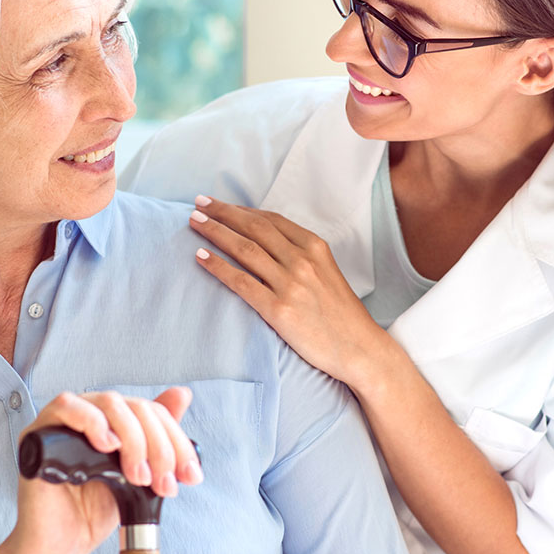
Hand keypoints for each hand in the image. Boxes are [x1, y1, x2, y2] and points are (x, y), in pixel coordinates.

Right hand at [7, 387, 201, 553]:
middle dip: (159, 445)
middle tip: (162, 482)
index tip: (189, 474)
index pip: (151, 410)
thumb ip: (157, 438)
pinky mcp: (39, 432)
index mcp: (111, 421)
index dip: (175, 440)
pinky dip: (92, 421)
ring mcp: (62, 421)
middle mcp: (87, 415)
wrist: (62, 547)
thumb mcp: (140, 475)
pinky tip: (108, 446)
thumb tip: (182, 394)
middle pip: (135, 406)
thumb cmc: (94, 512)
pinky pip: (65, 406)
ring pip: (108, 403)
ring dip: (134, 438)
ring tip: (137, 476)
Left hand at [188, 195, 389, 389]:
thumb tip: (266, 242)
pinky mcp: (279, 309)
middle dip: (222, 213)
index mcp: (315, 247)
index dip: (240, 209)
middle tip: (199, 205)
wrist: (359, 349)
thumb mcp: (327, 272)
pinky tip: (201, 257)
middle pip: (254, 228)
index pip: (270, 220)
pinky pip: (241, 282)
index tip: (218, 204)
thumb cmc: (341, 314)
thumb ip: (300, 255)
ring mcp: (290, 284)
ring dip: (215, 233)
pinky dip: (218, 267)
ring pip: (244, 250)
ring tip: (194, 224)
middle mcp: (302, 260)